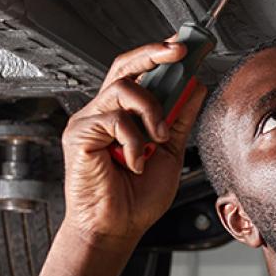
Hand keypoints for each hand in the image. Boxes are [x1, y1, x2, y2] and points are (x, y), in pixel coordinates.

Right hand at [61, 40, 207, 247]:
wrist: (118, 228)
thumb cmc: (137, 197)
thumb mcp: (171, 152)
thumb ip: (180, 119)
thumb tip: (196, 87)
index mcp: (125, 115)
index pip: (140, 73)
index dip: (159, 55)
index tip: (184, 47)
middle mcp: (105, 112)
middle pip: (124, 65)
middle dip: (154, 53)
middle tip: (179, 51)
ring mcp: (90, 121)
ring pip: (125, 89)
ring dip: (152, 112)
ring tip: (159, 140)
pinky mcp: (79, 133)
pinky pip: (115, 119)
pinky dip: (134, 141)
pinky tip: (135, 162)